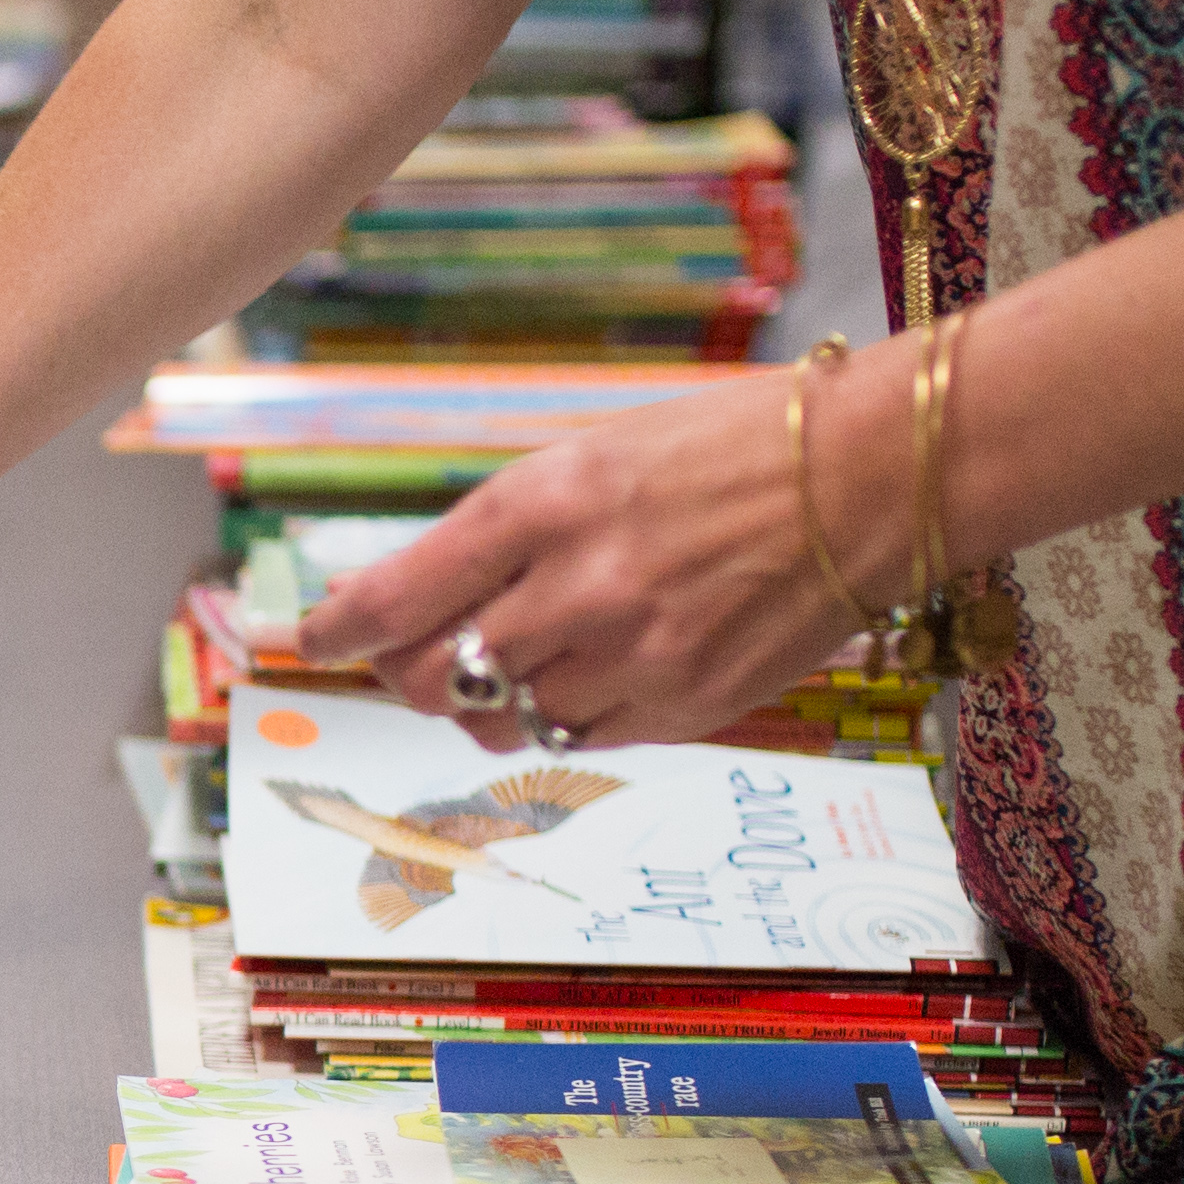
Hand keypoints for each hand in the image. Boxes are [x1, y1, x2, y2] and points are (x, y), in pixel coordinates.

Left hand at [300, 358, 877, 748]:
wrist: (871, 475)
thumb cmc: (728, 447)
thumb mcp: (592, 455)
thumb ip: (502, 530)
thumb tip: (409, 599)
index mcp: (544, 501)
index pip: (398, 594)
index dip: (338, 629)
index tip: (312, 639)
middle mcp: (578, 586)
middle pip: (431, 676)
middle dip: (405, 673)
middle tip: (410, 657)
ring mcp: (633, 656)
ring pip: (501, 718)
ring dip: (485, 699)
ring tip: (513, 661)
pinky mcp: (685, 707)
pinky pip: (579, 736)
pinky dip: (560, 714)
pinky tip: (584, 675)